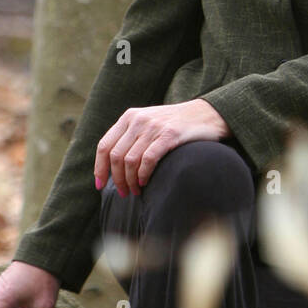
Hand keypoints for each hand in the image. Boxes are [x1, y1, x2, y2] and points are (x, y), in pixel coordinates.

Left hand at [94, 99, 230, 197]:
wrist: (208, 114)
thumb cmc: (177, 125)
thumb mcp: (149, 123)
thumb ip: (131, 137)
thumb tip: (112, 166)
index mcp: (129, 117)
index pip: (104, 145)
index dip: (100, 168)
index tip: (100, 185)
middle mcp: (139, 119)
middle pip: (116, 156)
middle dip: (117, 179)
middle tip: (124, 193)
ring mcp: (154, 126)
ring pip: (130, 160)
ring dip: (130, 181)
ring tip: (136, 191)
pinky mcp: (170, 135)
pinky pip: (148, 160)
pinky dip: (143, 175)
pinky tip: (145, 183)